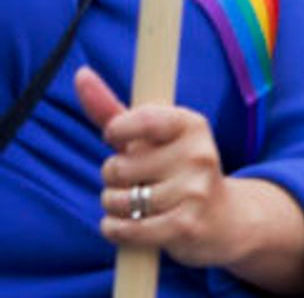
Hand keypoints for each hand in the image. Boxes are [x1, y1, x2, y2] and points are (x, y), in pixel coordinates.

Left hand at [77, 66, 240, 267]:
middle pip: (117, 167)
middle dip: (115, 177)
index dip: (117, 131)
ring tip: (140, 204)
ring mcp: (194, 190)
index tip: (120, 138)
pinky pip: (124, 228)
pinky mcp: (185, 225)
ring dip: (115, 207)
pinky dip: (115, 229)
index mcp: (192, 124)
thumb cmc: (177, 170)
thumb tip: (80, 74)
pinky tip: (130, 225)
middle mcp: (198, 154)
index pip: (138, 119)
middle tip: (142, 179)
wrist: (223, 218)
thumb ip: (113, 110)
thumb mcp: (152, 138)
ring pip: (116, 200)